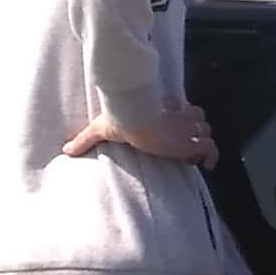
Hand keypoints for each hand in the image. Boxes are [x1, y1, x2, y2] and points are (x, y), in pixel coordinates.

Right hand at [61, 98, 218, 166]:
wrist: (132, 116)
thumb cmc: (119, 118)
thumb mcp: (100, 128)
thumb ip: (84, 139)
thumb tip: (65, 149)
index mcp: (160, 109)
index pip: (178, 110)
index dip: (180, 120)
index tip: (176, 134)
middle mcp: (176, 117)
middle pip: (197, 118)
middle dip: (196, 129)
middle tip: (189, 143)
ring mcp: (185, 128)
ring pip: (205, 129)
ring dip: (202, 141)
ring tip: (196, 154)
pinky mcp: (190, 140)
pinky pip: (210, 146)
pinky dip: (210, 155)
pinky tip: (207, 165)